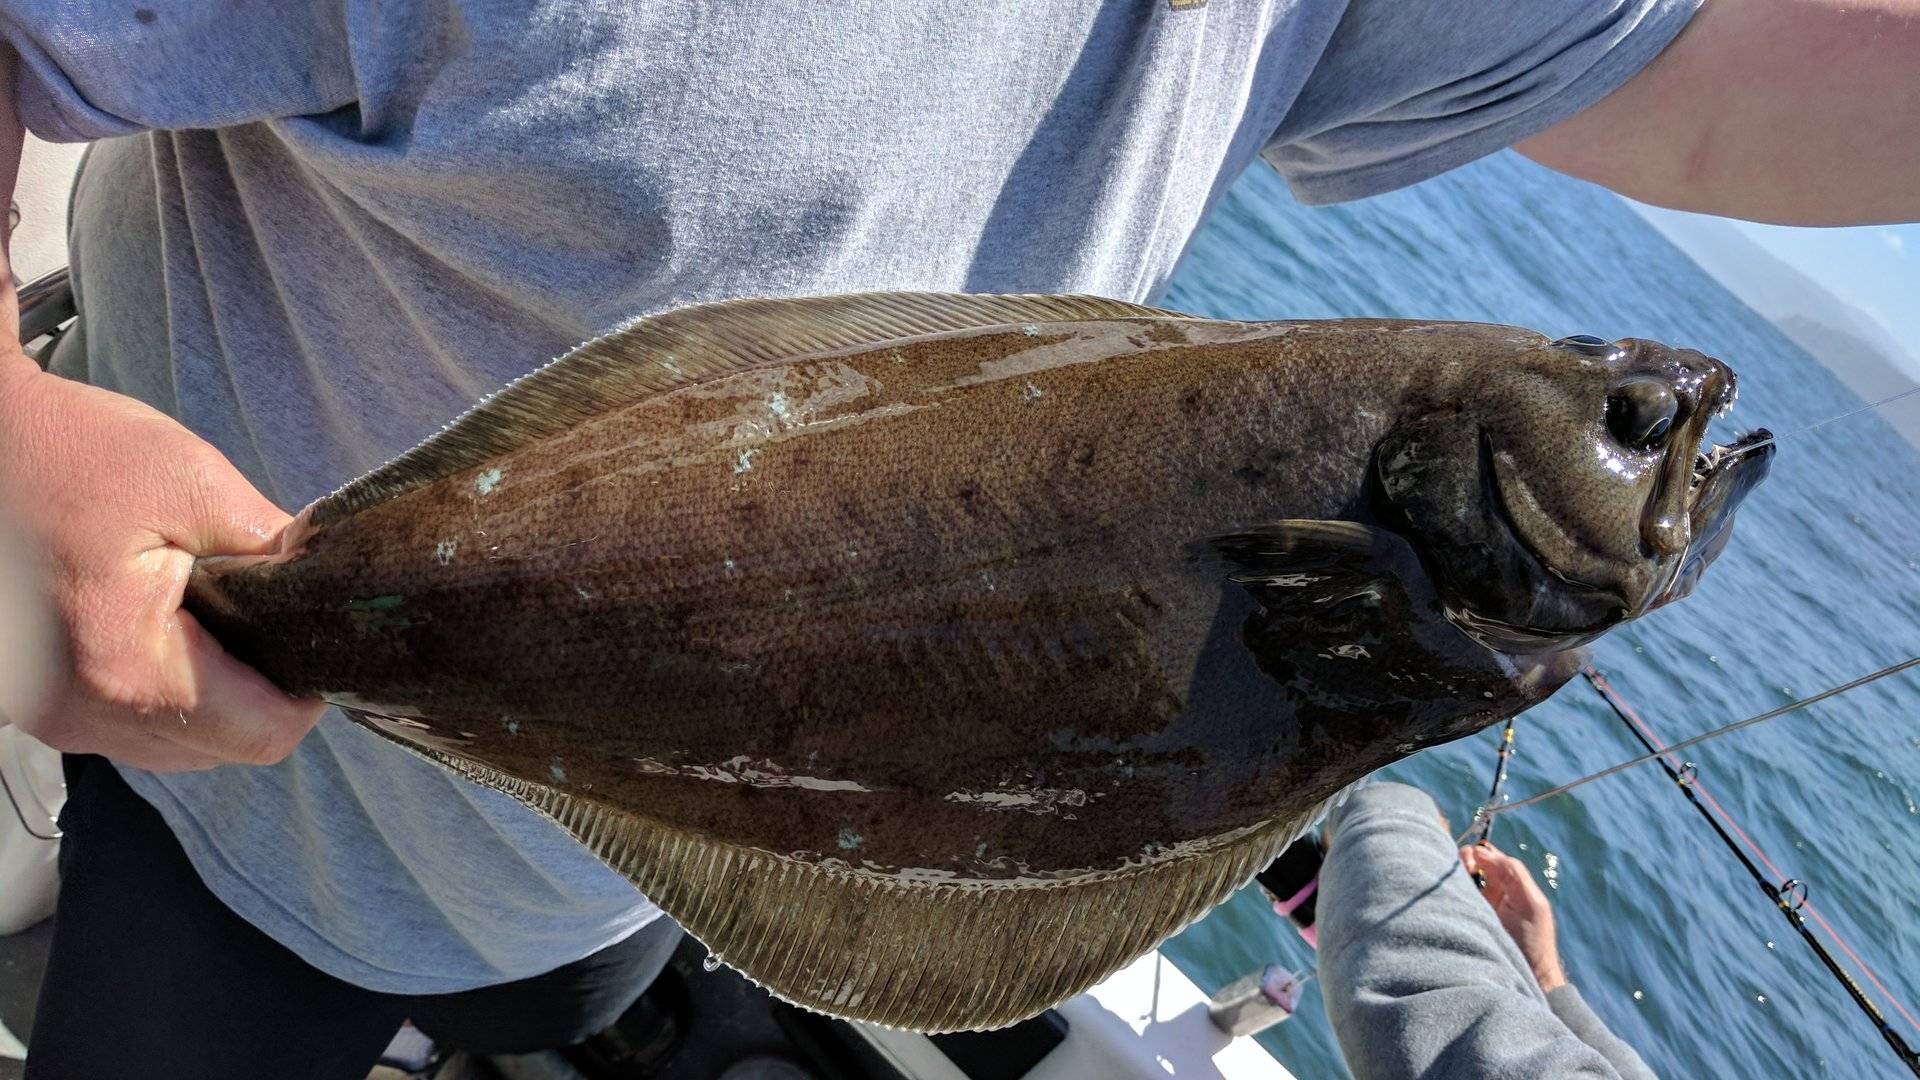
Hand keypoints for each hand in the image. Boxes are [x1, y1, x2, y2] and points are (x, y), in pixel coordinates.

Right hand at [0, 361, 324, 770]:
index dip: (306, 696)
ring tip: (218, 622)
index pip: (261, 736)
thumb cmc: (67, 453)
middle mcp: (84, 713)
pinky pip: (129, 726)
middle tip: (270, 624)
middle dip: (260, 696)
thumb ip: (270, 546)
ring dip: (213, 700)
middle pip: (222, 750)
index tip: (314, 642)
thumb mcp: (190, 483)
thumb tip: (325, 585)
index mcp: (128, 669)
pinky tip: (171, 631)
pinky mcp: (37, 700)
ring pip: (176, 746)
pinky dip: (165, 694)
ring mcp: (53, 714)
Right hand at [1460, 842, 1566, 992]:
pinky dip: (1447, 893)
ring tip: (1450, 884)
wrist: (1526, 976)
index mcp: (1509, 881)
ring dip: (1452, 877)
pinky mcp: (1466, 918)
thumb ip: (1513, 872)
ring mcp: (1478, 904)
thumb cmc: (1533, 941)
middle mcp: (1492, 889)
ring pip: (1459, 879)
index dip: (1475, 853)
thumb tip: (1481, 851)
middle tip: (1458, 873)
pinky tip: (1445, 896)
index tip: (1468, 865)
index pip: (1486, 855)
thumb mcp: (1531, 902)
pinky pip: (1453, 898)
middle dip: (1460, 861)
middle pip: (1469, 863)